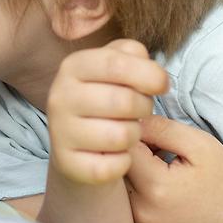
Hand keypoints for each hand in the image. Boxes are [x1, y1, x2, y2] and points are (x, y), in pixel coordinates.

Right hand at [46, 39, 168, 185]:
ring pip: (121, 136)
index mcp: (73, 66)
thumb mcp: (118, 67)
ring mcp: (60, 131)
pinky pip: (113, 166)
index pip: (116, 63)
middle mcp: (60, 96)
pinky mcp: (66, 164)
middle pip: (124, 101)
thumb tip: (155, 76)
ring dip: (134, 136)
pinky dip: (123, 162)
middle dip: (144, 108)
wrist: (79, 143)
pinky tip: (115, 155)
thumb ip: (134, 56)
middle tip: (139, 111)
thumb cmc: (107, 98)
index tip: (162, 85)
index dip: (149, 74)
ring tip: (126, 131)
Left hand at [125, 116, 222, 222]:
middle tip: (157, 146)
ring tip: (158, 163)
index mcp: (156, 188)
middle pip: (116, 166)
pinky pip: (125, 198)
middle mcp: (141, 210)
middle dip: (131, 150)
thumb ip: (161, 128)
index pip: (124, 148)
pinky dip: (135, 184)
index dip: (135, 133)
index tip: (155, 132)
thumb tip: (131, 121)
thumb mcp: (199, 144)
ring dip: (132, 167)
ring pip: (117, 182)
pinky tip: (156, 179)